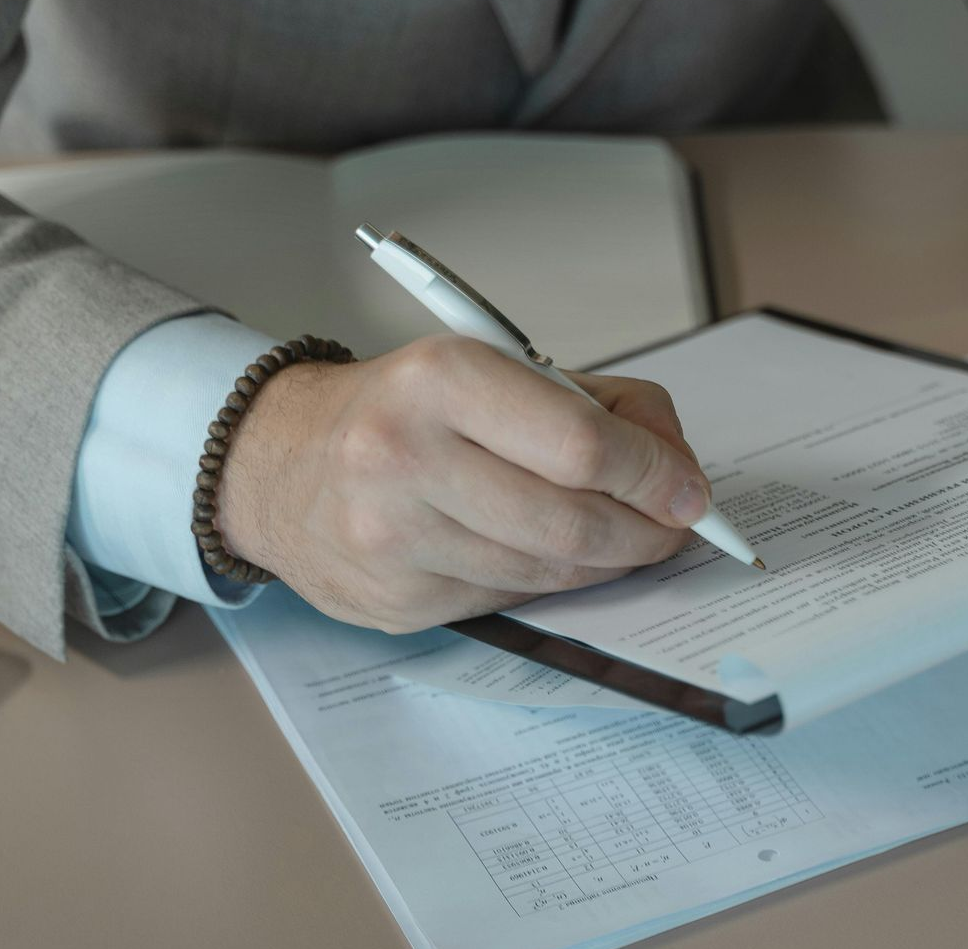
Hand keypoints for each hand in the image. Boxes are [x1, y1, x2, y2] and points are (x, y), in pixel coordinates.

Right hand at [217, 336, 707, 632]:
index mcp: (441, 380)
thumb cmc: (406, 409)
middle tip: (675, 528)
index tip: (689, 492)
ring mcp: (392, 539)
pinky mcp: (393, 601)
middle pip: (573, 521)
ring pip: (547, 572)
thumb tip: (678, 470)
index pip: (581, 444)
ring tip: (627, 541)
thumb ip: (599, 405)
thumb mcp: (494, 367)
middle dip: (646, 532)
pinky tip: (554, 558)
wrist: (278, 462)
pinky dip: (550, 583)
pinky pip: (507, 600)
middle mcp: (404, 457)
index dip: (654, 475)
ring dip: (608, 563)